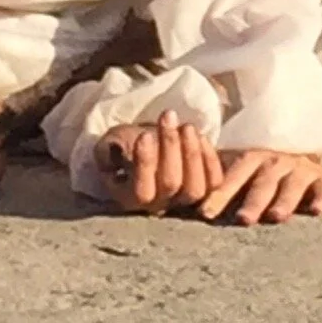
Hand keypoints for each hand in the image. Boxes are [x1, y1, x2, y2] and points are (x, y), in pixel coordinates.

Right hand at [96, 116, 222, 214]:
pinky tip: (200, 135)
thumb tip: (113, 151)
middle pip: (171, 184)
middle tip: (167, 116)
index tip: (144, 134)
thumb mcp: (110, 144)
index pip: (142, 191)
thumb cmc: (127, 145)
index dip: (145, 163)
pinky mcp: (206, 191)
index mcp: (131, 199)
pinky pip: (214, 182)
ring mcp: (184, 202)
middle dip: (170, 147)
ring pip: (195, 188)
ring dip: (192, 153)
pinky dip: (210, 159)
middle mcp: (160, 206)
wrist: (150, 146)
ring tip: (186, 126)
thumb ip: (107, 150)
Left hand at [195, 149, 321, 226]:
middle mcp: (276, 161)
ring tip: (276, 217)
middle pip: (263, 181)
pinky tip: (316, 212)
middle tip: (243, 220)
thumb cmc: (264, 172)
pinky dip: (321, 198)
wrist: (305, 154)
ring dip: (284, 199)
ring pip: (292, 184)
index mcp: (252, 159)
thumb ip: (220, 185)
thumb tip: (181, 203)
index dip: (221, 193)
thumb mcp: (245, 173)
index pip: (234, 176)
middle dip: (253, 200)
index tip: (206, 213)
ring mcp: (300, 169)